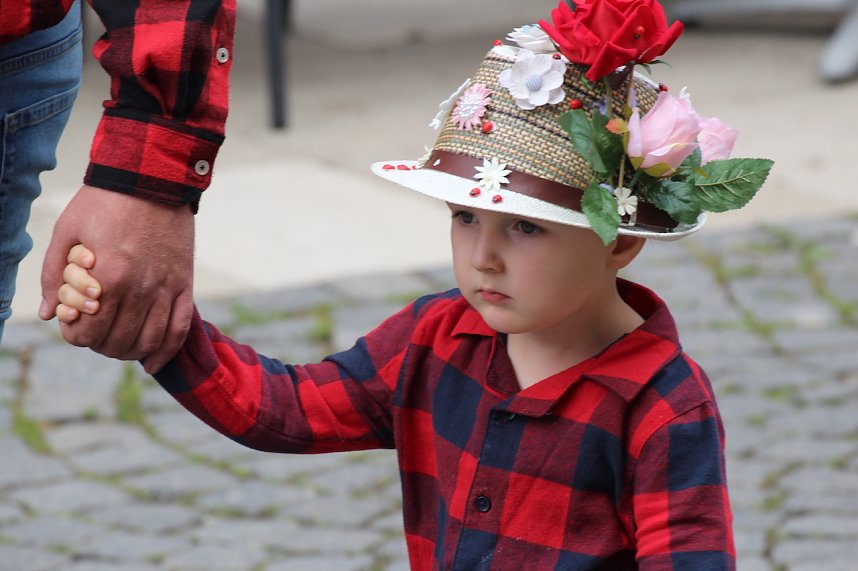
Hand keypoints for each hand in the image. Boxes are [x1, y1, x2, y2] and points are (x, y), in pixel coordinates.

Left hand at [40, 185, 194, 373]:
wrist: (151, 179)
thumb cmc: (104, 202)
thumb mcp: (67, 231)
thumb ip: (54, 275)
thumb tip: (49, 314)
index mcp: (108, 278)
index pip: (89, 330)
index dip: (75, 336)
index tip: (72, 327)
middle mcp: (139, 289)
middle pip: (117, 340)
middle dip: (100, 345)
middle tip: (93, 335)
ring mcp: (165, 288)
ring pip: (148, 340)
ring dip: (129, 352)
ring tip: (118, 346)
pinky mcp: (184, 284)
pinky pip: (178, 328)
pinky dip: (166, 351)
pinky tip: (154, 363)